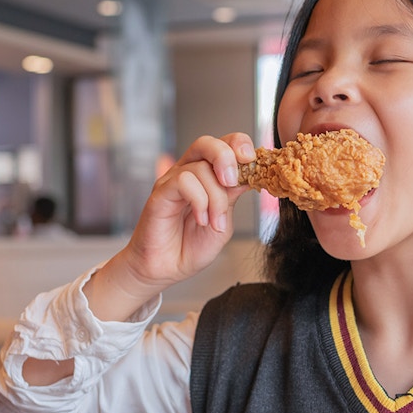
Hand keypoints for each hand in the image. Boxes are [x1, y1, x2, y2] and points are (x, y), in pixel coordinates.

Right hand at [120, 133, 256, 290]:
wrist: (167, 269)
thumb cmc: (191, 247)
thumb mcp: (223, 222)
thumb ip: (232, 199)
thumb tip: (247, 176)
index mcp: (208, 177)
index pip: (225, 145)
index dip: (240, 146)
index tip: (252, 162)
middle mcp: (189, 173)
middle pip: (208, 143)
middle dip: (226, 157)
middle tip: (232, 182)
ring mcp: (173, 181)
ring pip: (200, 167)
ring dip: (215, 197)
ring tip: (214, 222)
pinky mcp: (160, 192)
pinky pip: (183, 181)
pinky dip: (199, 200)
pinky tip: (201, 220)